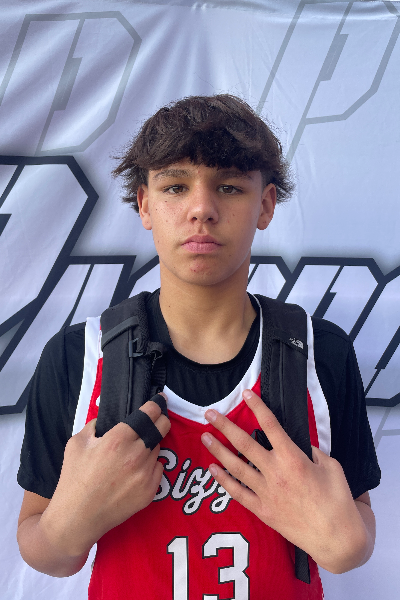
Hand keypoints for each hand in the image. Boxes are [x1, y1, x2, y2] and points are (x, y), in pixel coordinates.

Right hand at [40, 396, 169, 557]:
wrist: (77, 519)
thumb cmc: (73, 479)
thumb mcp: (76, 443)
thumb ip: (94, 425)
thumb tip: (107, 418)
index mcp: (118, 439)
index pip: (148, 413)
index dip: (156, 404)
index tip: (160, 400)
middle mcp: (136, 454)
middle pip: (161, 428)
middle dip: (161, 420)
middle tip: (157, 419)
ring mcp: (146, 474)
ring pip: (158, 449)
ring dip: (150, 446)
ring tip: (134, 454)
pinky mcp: (151, 491)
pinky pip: (157, 469)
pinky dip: (150, 466)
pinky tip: (135, 472)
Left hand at [201, 389, 371, 573]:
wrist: (338, 540)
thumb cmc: (338, 501)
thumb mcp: (331, 467)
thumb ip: (312, 452)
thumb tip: (299, 446)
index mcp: (293, 458)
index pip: (271, 426)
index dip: (257, 407)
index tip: (246, 394)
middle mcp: (275, 472)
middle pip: (245, 444)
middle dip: (225, 426)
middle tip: (209, 414)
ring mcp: (266, 492)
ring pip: (236, 467)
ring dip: (218, 450)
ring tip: (204, 437)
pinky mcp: (263, 510)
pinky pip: (238, 493)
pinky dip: (223, 481)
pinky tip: (212, 469)